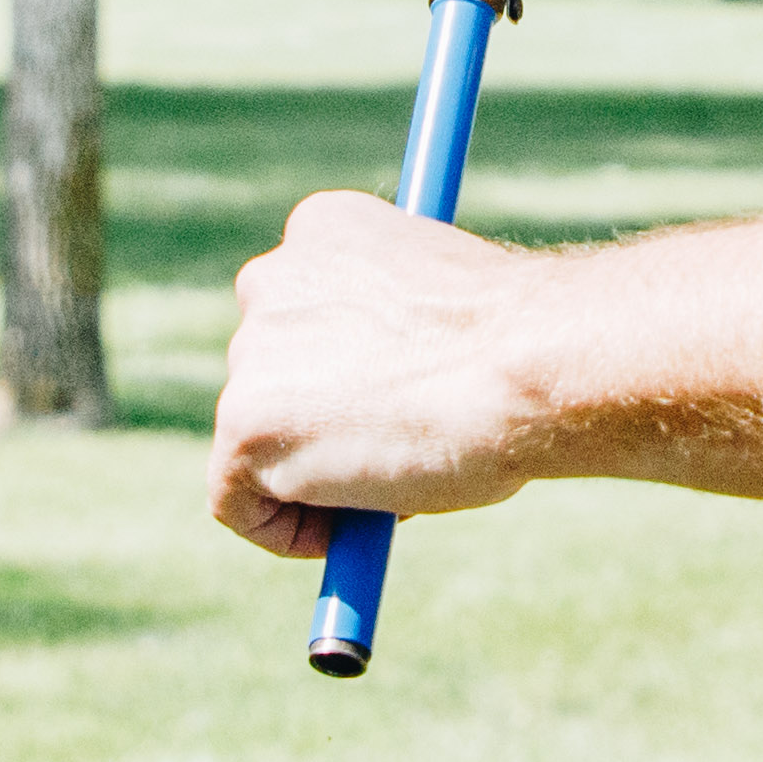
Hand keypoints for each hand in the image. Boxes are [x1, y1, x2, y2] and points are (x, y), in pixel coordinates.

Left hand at [208, 191, 551, 561]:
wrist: (525, 365)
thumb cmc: (519, 346)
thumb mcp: (443, 318)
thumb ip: (393, 345)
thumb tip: (383, 411)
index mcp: (322, 229)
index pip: (303, 310)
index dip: (343, 371)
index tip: (388, 411)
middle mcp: (270, 277)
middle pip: (272, 373)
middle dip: (320, 422)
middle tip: (388, 463)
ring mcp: (250, 351)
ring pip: (261, 439)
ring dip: (315, 475)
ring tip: (396, 485)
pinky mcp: (243, 423)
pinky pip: (236, 501)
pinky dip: (284, 531)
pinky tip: (349, 532)